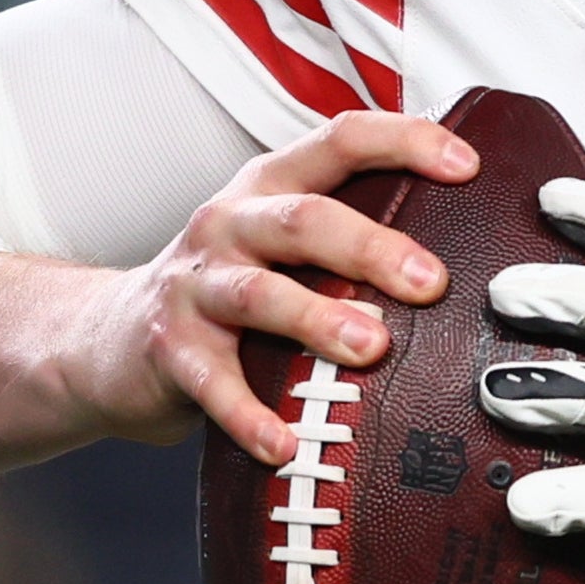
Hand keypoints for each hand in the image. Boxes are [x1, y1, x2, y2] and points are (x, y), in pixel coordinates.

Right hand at [90, 112, 471, 465]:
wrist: (111, 338)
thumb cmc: (230, 287)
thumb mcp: (286, 244)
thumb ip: (355, 235)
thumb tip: (472, 254)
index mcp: (271, 187)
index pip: (340, 140)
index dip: (404, 143)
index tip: (469, 165)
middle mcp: (230, 223)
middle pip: (304, 220)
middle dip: (372, 247)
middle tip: (432, 284)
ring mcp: (196, 286)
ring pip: (260, 293)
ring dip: (319, 319)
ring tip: (372, 348)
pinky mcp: (171, 351)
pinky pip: (213, 384)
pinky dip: (249, 416)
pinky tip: (284, 443)